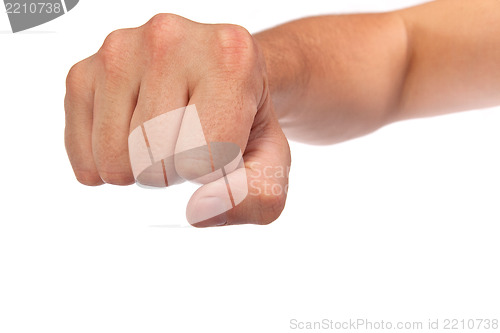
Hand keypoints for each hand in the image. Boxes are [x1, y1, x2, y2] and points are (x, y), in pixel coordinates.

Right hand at [64, 14, 290, 226]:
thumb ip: (257, 197)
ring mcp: (120, 50)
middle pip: (154, 161)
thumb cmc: (243, 121)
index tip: (221, 144)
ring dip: (140, 169)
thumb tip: (198, 211)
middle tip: (188, 141)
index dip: (213, 171)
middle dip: (175, 172)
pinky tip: (130, 138)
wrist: (216, 80)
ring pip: (115, 160)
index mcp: (230, 58)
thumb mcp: (271, 162)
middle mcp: (170, 39)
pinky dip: (107, 165)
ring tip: (162, 136)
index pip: (204, 158)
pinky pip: (83, 154)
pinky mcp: (83, 72)